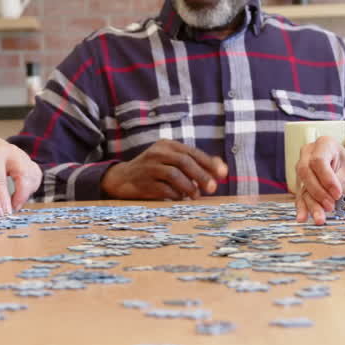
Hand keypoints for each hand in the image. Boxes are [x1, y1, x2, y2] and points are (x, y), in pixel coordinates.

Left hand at [0, 134, 42, 213]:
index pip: (0, 180)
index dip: (2, 198)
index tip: (2, 213)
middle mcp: (11, 152)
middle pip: (23, 175)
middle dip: (21, 195)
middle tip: (13, 209)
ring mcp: (22, 155)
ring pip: (33, 175)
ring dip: (27, 192)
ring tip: (15, 203)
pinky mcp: (29, 160)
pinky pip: (36, 175)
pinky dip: (31, 187)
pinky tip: (21, 194)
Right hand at [100, 139, 228, 200]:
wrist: (122, 178)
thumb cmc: (153, 170)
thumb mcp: (171, 161)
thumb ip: (193, 163)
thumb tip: (221, 168)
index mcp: (167, 145)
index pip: (192, 152)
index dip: (209, 163)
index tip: (223, 174)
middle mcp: (157, 152)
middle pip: (184, 161)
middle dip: (201, 175)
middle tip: (213, 188)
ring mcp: (149, 166)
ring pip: (174, 174)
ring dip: (189, 187)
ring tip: (196, 196)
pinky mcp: (143, 181)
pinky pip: (163, 188)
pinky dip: (175, 194)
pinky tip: (180, 199)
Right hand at [295, 139, 344, 225]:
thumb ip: (341, 180)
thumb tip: (331, 196)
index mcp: (323, 144)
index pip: (318, 161)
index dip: (326, 179)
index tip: (338, 194)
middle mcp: (309, 153)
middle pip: (306, 173)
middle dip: (318, 192)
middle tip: (331, 206)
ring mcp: (303, 167)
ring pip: (303, 186)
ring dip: (311, 204)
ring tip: (320, 219)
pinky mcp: (302, 183)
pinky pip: (300, 195)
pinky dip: (303, 208)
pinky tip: (302, 218)